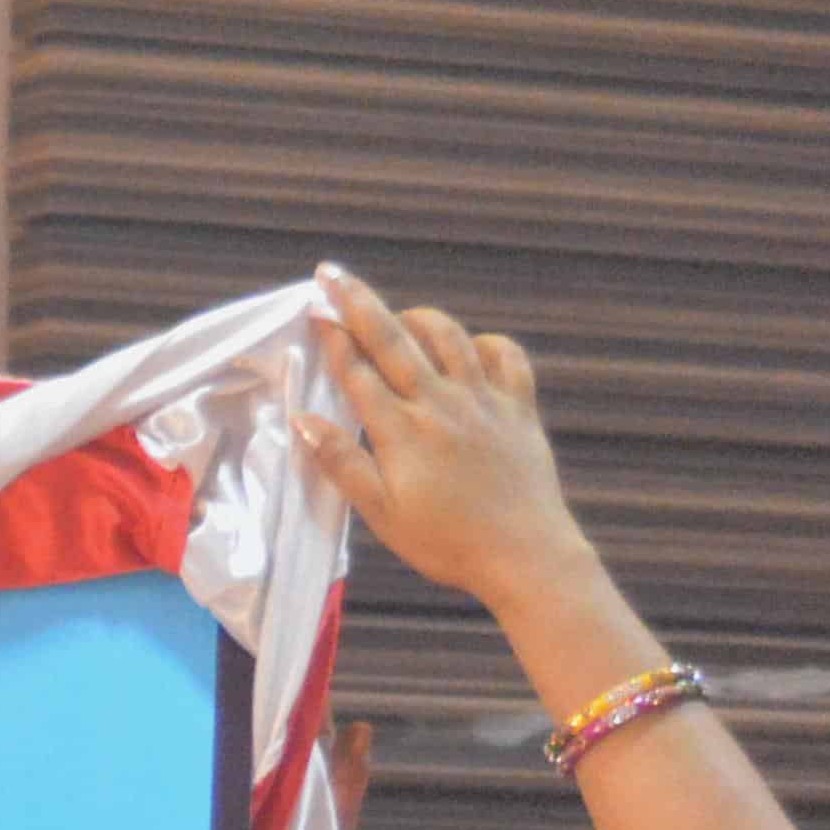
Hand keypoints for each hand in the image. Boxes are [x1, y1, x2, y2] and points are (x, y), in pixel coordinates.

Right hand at [292, 267, 600, 618]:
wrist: (526, 554)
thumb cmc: (446, 543)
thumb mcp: (383, 514)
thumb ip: (342, 464)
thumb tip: (303, 421)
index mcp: (402, 431)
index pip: (358, 372)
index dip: (333, 338)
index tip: (313, 311)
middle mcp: (441, 403)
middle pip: (393, 339)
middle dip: (358, 302)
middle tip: (332, 274)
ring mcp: (484, 400)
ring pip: (449, 336)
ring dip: (419, 317)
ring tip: (400, 316)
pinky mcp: (519, 407)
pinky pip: (505, 356)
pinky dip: (484, 343)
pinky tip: (469, 349)